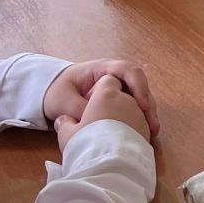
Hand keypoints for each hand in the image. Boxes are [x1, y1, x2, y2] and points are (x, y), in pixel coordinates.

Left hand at [44, 60, 158, 138]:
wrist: (51, 96)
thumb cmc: (58, 91)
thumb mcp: (63, 100)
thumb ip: (79, 108)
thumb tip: (98, 121)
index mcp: (103, 69)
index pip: (127, 70)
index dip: (138, 85)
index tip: (142, 105)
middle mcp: (115, 77)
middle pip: (139, 84)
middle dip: (148, 103)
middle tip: (152, 123)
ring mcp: (118, 89)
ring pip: (139, 97)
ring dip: (147, 113)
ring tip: (151, 131)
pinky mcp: (118, 102)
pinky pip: (133, 107)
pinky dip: (139, 119)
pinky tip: (143, 134)